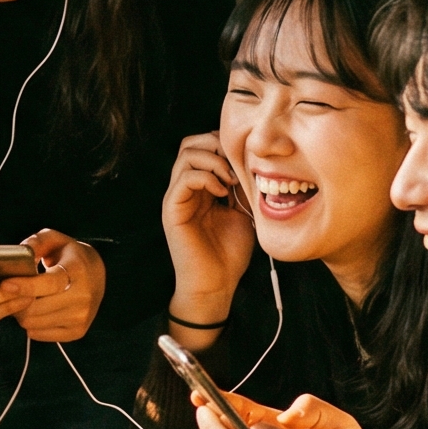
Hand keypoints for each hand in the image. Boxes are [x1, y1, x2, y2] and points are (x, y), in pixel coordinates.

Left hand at [12, 229, 103, 342]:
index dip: (26, 286)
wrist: (97, 275)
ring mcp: (81, 317)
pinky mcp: (77, 331)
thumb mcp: (55, 240)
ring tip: (23, 300)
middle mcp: (83, 297)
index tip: (5, 284)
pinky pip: (39, 335)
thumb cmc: (69, 256)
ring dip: (22, 313)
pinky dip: (31, 324)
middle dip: (16, 301)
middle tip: (10, 293)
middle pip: (36, 309)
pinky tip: (35, 311)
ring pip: (34, 324)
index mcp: (77, 271)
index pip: (50, 284)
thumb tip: (20, 252)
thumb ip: (36, 242)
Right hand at [162, 134, 251, 349]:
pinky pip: (184, 178)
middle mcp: (185, 188)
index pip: (204, 146)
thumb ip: (243, 188)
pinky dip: (206, 177)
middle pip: (191, 143)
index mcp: (201, 187)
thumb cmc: (229, 253)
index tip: (246, 161)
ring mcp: (177, 197)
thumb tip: (255, 164)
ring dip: (214, 161)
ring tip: (231, 180)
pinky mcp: (172, 210)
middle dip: (217, 145)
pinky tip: (222, 193)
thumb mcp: (244, 212)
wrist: (216, 285)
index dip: (224, 145)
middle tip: (237, 165)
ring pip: (187, 154)